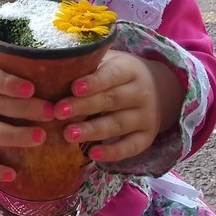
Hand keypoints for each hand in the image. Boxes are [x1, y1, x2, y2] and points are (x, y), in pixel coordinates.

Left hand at [53, 51, 184, 162]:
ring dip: (93, 130)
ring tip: (68, 134)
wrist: (161, 89)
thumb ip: (88, 65)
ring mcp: (146, 116)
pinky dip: (113, 152)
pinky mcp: (147, 136)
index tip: (74, 88)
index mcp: (129, 70)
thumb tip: (54, 65)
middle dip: (84, 106)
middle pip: (111, 100)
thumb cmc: (119, 74)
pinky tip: (93, 154)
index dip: (93, 82)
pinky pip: (131, 147)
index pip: (112, 75)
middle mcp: (141, 92)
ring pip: (118, 124)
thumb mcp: (109, 62)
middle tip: (59, 112)